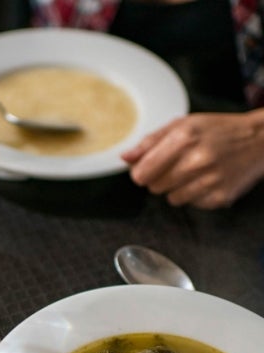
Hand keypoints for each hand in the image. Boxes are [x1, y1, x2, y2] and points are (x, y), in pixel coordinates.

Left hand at [121, 110, 263, 208]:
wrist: (261, 141)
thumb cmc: (218, 130)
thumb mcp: (183, 125)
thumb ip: (150, 142)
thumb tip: (125, 157)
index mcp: (183, 139)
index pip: (141, 173)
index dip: (141, 172)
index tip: (148, 168)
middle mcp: (196, 161)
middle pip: (154, 187)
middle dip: (159, 178)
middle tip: (177, 166)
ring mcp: (209, 181)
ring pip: (171, 199)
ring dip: (177, 188)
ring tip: (194, 172)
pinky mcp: (220, 197)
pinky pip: (191, 204)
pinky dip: (195, 195)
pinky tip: (207, 180)